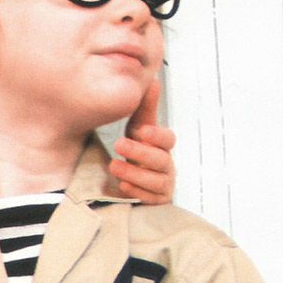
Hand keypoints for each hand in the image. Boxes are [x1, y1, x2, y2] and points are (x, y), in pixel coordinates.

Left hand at [109, 79, 175, 204]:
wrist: (135, 178)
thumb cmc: (139, 149)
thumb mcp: (139, 127)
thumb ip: (146, 107)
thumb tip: (153, 81)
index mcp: (163, 146)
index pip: (168, 139)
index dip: (157, 135)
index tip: (141, 131)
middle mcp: (167, 165)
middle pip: (161, 160)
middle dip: (140, 153)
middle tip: (118, 144)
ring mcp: (164, 184)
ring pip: (156, 181)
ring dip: (135, 174)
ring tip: (114, 167)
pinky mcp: (156, 200)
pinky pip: (151, 199)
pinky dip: (137, 193)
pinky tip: (123, 186)